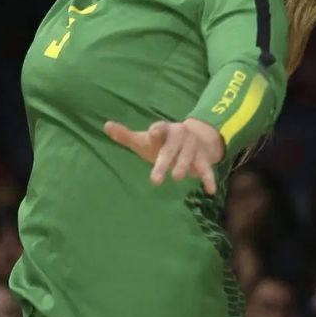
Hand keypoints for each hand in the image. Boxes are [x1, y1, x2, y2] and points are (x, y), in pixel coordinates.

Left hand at [104, 118, 223, 194]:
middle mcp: (180, 136)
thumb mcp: (144, 139)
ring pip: (189, 157)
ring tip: (177, 177)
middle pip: (172, 148)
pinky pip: (207, 169)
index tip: (152, 134)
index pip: (160, 128)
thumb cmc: (162, 142)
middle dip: (164, 161)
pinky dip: (209, 179)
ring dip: (184, 166)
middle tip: (155, 179)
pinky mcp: (203, 159)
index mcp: (165, 129)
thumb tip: (106, 125)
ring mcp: (193, 147)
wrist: (195, 139)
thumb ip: (125, 135)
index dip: (157, 131)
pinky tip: (210, 191)